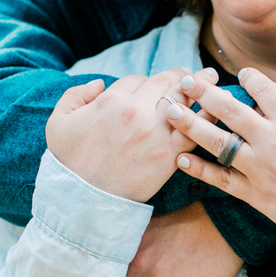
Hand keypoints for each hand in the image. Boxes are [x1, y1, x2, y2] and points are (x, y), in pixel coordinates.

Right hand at [45, 69, 214, 201]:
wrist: (84, 201)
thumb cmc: (69, 163)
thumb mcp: (58, 122)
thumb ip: (75, 95)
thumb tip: (100, 84)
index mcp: (111, 101)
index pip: (137, 79)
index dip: (146, 81)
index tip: (155, 84)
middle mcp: (136, 112)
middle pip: (165, 82)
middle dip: (179, 75)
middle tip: (193, 74)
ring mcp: (156, 133)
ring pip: (184, 99)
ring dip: (200, 86)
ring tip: (211, 78)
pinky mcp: (170, 155)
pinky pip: (195, 130)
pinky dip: (207, 117)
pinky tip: (217, 110)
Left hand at [166, 69, 275, 245]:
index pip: (266, 90)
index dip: (251, 78)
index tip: (240, 72)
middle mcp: (273, 141)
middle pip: (230, 110)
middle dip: (204, 93)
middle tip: (184, 81)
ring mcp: (260, 169)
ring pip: (217, 142)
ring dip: (190, 125)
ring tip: (169, 111)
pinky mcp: (255, 195)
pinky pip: (220, 179)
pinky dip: (199, 169)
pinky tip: (180, 158)